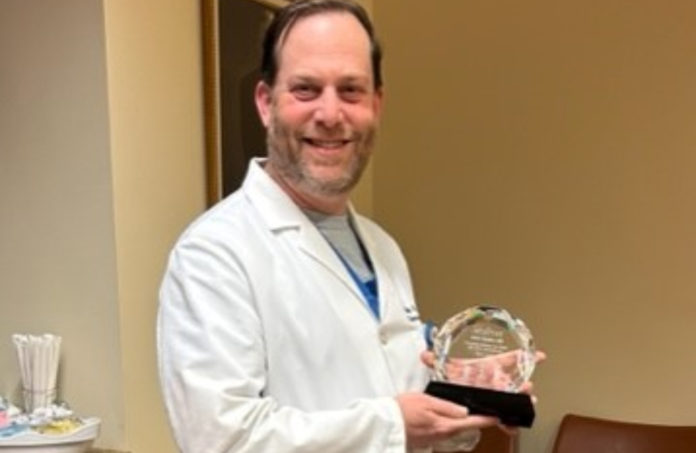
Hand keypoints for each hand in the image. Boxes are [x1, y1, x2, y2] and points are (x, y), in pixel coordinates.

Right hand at [396, 392, 497, 448]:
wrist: (383, 425)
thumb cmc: (402, 410)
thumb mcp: (426, 400)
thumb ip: (447, 406)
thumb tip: (464, 411)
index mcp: (444, 425)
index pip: (471, 423)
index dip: (485, 420)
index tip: (496, 418)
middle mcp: (441, 436)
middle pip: (463, 428)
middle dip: (473, 421)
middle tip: (481, 412)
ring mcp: (433, 440)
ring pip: (452, 430)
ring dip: (459, 423)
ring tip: (464, 413)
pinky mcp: (425, 440)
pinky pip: (441, 432)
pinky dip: (446, 425)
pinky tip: (441, 418)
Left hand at [421, 349, 545, 431]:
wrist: (450, 399)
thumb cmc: (455, 380)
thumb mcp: (447, 369)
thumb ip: (436, 361)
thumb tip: (425, 354)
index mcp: (489, 368)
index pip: (508, 360)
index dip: (522, 356)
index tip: (539, 355)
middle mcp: (496, 381)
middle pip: (514, 381)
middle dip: (523, 384)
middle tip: (527, 386)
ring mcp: (496, 395)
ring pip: (513, 399)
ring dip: (520, 401)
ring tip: (524, 402)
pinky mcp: (492, 408)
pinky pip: (504, 417)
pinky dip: (509, 423)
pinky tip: (512, 426)